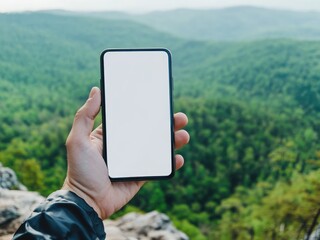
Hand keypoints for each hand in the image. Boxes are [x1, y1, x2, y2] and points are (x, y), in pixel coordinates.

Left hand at [62, 87, 189, 218]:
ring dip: (173, 141)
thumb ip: (85, 116)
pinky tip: (177, 158)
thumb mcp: (78, 140)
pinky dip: (171, 162)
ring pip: (158, 147)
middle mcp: (125, 147)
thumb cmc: (80, 171)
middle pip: (151, 131)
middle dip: (167, 124)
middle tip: (181, 117)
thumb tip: (96, 90)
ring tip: (184, 135)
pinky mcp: (141, 176)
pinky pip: (159, 167)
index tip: (160, 101)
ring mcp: (134, 161)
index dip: (147, 110)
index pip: (133, 119)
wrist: (87, 203)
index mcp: (111, 135)